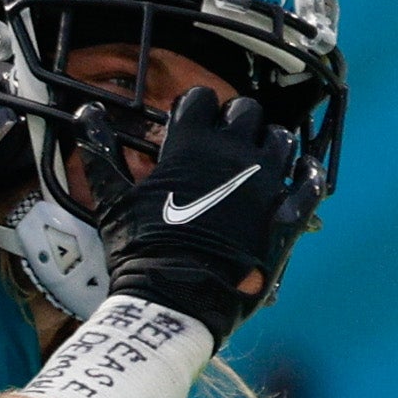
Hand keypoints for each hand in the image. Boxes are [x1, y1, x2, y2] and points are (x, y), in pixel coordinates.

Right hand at [97, 87, 316, 338]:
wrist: (178, 299)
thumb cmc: (142, 251)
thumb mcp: (111, 200)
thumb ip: (100, 152)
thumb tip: (87, 112)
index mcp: (191, 147)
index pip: (201, 98)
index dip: (195, 106)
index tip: (190, 121)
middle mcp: (234, 155)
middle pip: (246, 110)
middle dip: (234, 119)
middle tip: (223, 139)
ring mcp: (266, 182)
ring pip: (282, 138)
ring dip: (270, 142)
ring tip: (257, 157)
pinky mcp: (288, 212)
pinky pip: (311, 181)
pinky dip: (307, 175)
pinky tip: (300, 175)